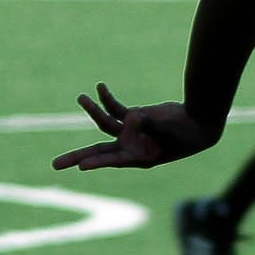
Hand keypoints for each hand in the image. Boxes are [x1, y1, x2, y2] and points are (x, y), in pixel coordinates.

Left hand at [52, 83, 218, 171]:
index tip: (82, 167)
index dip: (97, 162)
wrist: (198, 123)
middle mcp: (131, 148)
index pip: (113, 159)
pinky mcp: (133, 118)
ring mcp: (131, 133)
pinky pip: (115, 109)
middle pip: (98, 151)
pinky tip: (99, 87)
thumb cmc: (186, 131)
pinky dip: (107, 99)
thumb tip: (129, 114)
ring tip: (81, 97)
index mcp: (140, 156)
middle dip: (77, 157)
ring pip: (105, 124)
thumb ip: (144, 123)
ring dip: (92, 110)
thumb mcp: (166, 129)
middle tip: (55, 165)